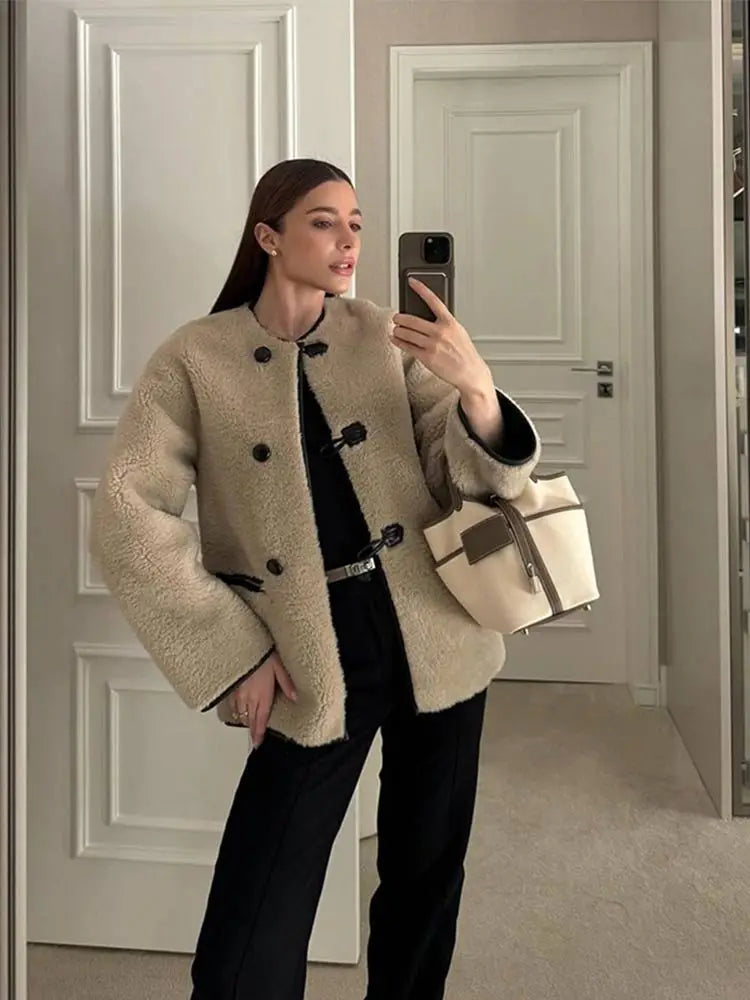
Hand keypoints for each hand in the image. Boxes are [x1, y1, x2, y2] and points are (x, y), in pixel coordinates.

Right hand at [228, 651, 296, 746]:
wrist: (240, 643)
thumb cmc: (261, 652)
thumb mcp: (279, 666)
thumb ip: (287, 683)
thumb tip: (296, 697)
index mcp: (262, 695)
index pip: (261, 720)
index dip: (259, 733)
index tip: (258, 743)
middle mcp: (248, 697)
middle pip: (249, 719)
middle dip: (252, 730)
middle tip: (254, 739)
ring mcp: (237, 693)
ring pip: (239, 714)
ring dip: (244, 721)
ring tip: (248, 727)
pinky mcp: (229, 687)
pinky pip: (232, 704)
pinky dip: (235, 710)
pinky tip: (238, 711)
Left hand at [390, 277, 492, 396]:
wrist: (469, 372)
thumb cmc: (464, 353)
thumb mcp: (458, 331)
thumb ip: (444, 323)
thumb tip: (427, 317)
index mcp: (450, 322)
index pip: (433, 300)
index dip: (421, 289)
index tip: (411, 281)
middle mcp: (440, 332)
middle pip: (413, 320)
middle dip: (400, 318)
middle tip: (396, 317)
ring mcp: (433, 345)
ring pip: (407, 333)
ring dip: (398, 330)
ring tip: (395, 329)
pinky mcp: (427, 357)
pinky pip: (407, 347)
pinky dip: (398, 341)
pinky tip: (395, 339)